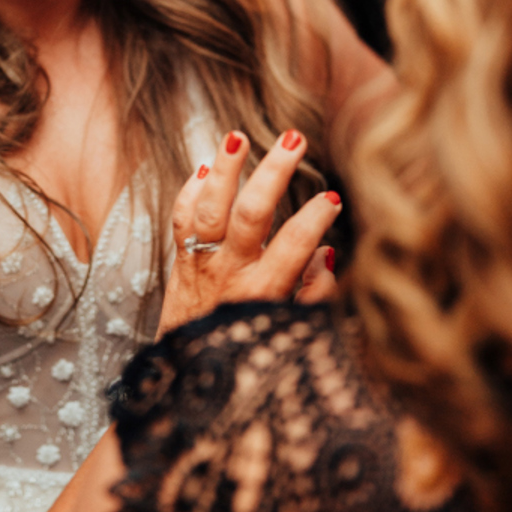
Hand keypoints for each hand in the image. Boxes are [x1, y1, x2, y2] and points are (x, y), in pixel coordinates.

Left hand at [157, 129, 340, 336]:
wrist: (188, 374)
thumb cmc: (248, 348)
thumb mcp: (290, 330)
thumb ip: (314, 295)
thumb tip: (324, 253)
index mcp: (262, 293)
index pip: (294, 246)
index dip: (315, 219)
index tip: (332, 198)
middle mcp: (229, 274)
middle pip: (250, 215)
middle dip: (273, 173)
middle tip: (294, 139)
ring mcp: (201, 263)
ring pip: (208, 209)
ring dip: (225, 170)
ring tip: (238, 136)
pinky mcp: (180, 259)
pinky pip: (180, 218)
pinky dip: (191, 191)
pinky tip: (205, 166)